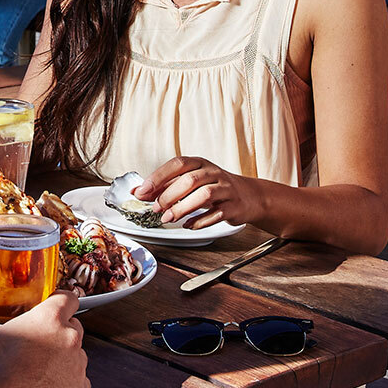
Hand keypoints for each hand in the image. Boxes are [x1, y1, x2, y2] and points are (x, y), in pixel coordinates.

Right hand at [0, 292, 87, 387]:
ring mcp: (77, 369)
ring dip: (63, 359)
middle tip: (37, 341)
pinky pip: (78, 384)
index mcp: (49, 320)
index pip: (68, 298)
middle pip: (74, 327)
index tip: (53, 305)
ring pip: (77, 356)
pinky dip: (66, 385)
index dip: (60, 300)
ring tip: (39, 368)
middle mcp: (69, 341)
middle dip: (59, 331)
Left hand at [133, 156, 270, 230]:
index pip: (177, 164)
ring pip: (203, 195)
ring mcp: (225, 188)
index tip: (143, 191)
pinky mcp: (233, 206)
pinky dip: (200, 221)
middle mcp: (213, 172)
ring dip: (182, 208)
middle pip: (189, 180)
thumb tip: (139, 192)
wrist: (248, 196)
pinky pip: (217, 213)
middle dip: (169, 195)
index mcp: (200, 163)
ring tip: (168, 218)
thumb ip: (167, 186)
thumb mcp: (191, 181)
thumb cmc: (214, 187)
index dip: (158, 177)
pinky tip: (188, 225)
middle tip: (156, 209)